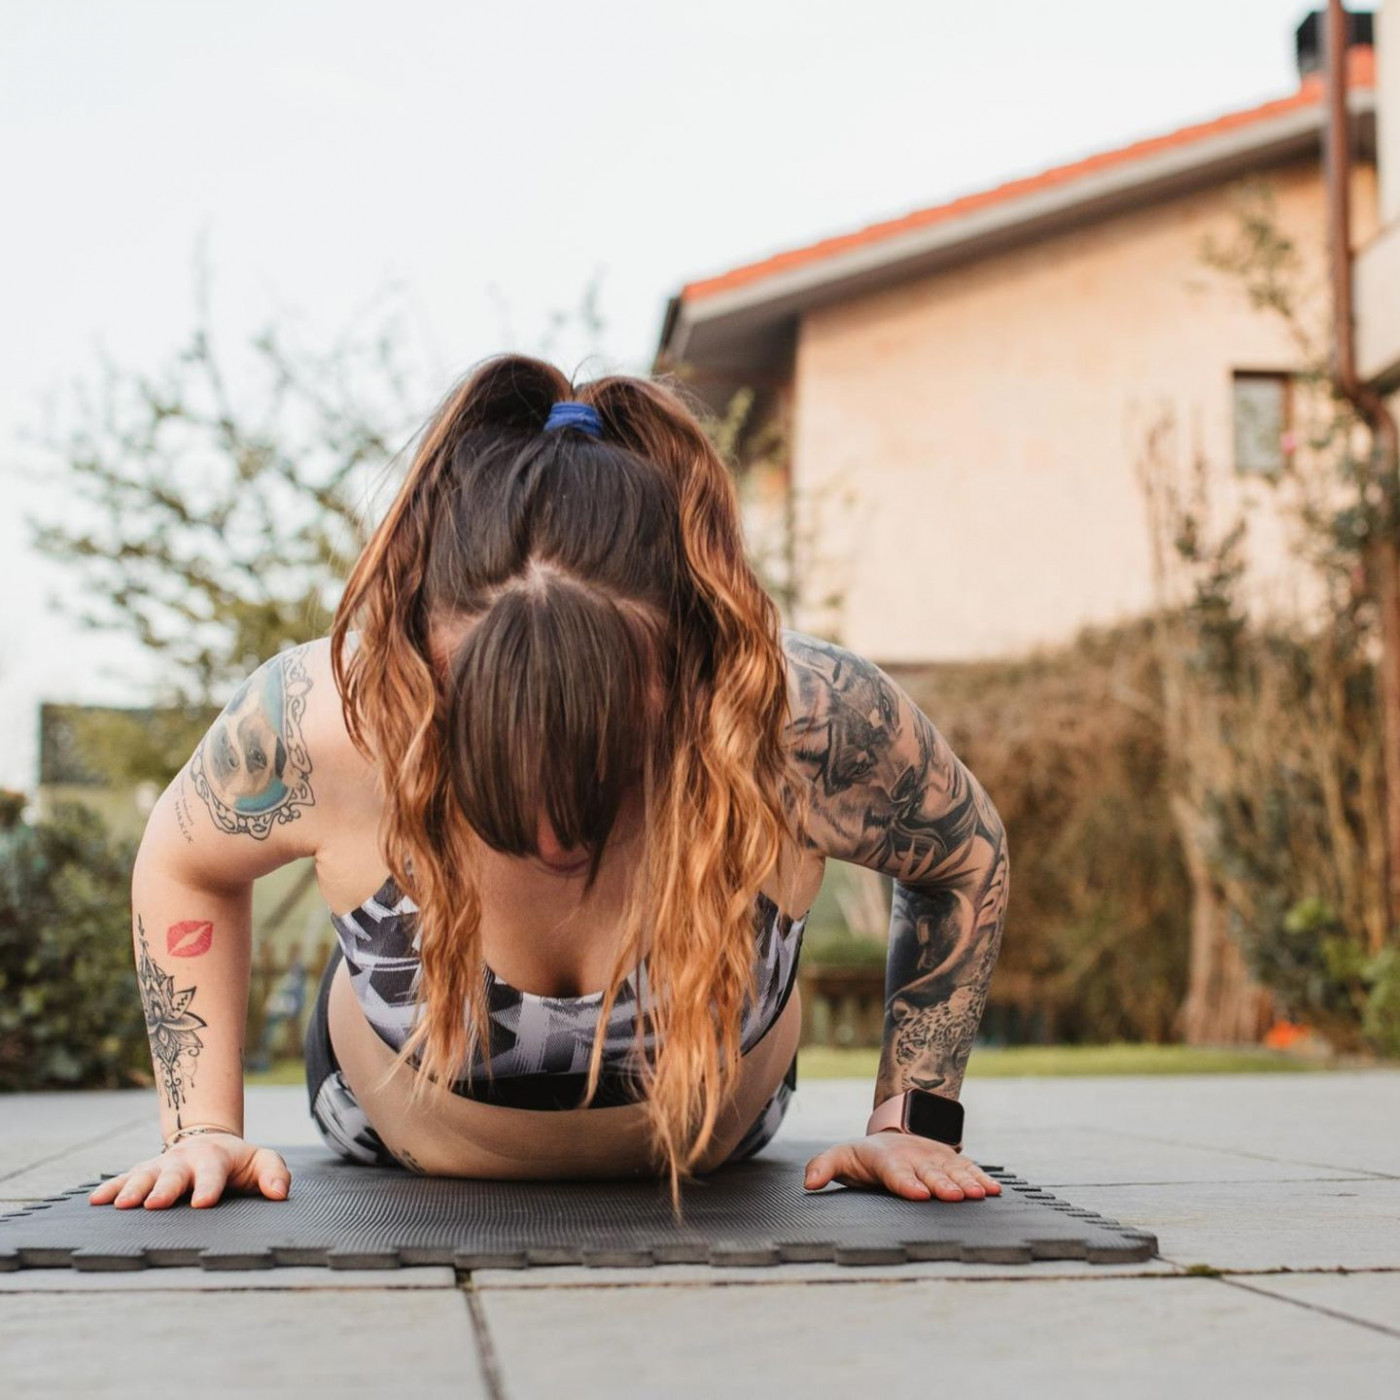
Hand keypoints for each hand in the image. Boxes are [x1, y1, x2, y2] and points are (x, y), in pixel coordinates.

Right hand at [87, 1133, 290, 1210]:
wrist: (209, 1141)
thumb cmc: (238, 1161)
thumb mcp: (261, 1161)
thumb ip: (274, 1174)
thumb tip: (280, 1194)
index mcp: (215, 1159)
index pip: (214, 1173)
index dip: (209, 1186)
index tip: (203, 1202)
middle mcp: (185, 1161)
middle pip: (174, 1174)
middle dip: (165, 1188)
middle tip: (154, 1203)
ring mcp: (162, 1165)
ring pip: (145, 1175)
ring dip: (133, 1189)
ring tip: (122, 1205)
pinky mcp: (144, 1172)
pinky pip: (124, 1179)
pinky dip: (110, 1189)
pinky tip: (95, 1201)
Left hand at [803, 1132, 1002, 1202]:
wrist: (894, 1134)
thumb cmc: (866, 1156)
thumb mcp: (842, 1157)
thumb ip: (823, 1166)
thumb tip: (808, 1183)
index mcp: (887, 1159)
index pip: (895, 1173)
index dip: (907, 1183)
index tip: (918, 1193)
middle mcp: (914, 1157)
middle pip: (928, 1173)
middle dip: (941, 1184)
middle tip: (954, 1196)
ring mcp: (935, 1158)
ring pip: (952, 1170)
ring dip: (966, 1182)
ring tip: (980, 1194)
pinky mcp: (951, 1162)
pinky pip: (968, 1169)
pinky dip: (982, 1178)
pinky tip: (994, 1190)